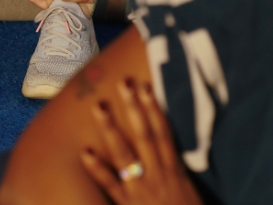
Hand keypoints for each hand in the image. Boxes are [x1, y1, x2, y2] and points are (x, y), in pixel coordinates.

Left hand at [81, 78, 201, 204]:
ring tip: (98, 107)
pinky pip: (111, 185)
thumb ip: (174, 169)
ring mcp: (143, 189)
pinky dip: (98, 169)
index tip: (146, 86)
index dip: (155, 109)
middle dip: (134, 108)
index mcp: (174, 171)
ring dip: (111, 129)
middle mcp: (158, 175)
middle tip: (123, 83)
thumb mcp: (187, 190)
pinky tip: (85, 152)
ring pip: (126, 154)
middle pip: (145, 135)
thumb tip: (164, 148)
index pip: (163, 133)